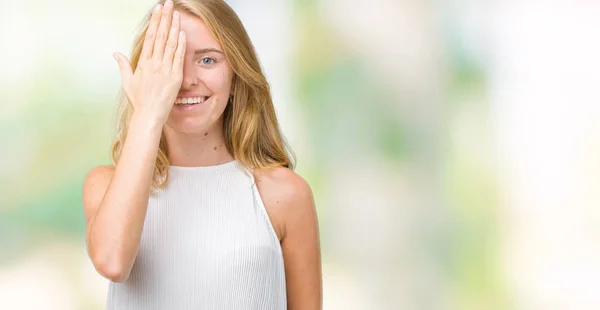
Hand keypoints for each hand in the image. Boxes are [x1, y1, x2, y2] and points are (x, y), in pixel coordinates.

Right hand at [113, 0, 184, 124]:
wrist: (148, 115)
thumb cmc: (139, 101)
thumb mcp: (128, 81)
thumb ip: (123, 65)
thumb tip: (116, 53)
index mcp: (143, 63)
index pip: (150, 37)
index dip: (154, 22)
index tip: (157, 10)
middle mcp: (154, 63)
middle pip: (160, 35)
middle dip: (164, 18)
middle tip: (167, 4)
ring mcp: (165, 69)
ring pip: (170, 43)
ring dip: (174, 27)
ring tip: (176, 13)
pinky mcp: (175, 77)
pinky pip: (178, 57)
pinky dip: (181, 44)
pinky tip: (182, 32)